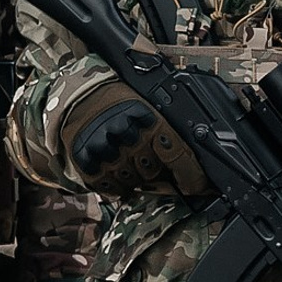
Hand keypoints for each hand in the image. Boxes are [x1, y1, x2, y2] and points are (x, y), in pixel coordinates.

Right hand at [67, 91, 209, 194]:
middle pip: (154, 173)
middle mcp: (128, 134)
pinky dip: (116, 184)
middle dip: (157, 173)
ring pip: (132, 182)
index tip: (199, 187)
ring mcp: (106, 148)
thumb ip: (170, 136)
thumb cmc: (123, 104)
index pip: (177, 155)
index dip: (191, 177)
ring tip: (129, 160)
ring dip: (135, 178)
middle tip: (151, 162)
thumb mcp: (151, 110)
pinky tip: (115, 168)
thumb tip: (195, 171)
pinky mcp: (86, 160)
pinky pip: (110, 187)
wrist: (82, 94)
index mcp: (149, 119)